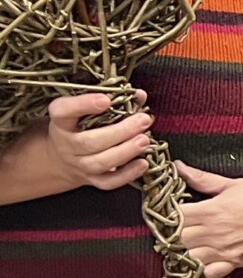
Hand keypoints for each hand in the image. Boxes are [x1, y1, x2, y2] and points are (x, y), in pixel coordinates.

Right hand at [23, 93, 155, 194]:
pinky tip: (143, 163)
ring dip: (125, 151)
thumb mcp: (88, 110)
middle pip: (89, 142)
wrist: (63, 157)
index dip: (82, 105)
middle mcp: (66, 145)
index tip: (106, 100)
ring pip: (99, 163)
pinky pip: (108, 182)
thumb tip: (139, 95)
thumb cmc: (81, 125)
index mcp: (62, 122)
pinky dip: (126, 175)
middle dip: (120, 132)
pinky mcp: (91, 180)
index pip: (63, 112)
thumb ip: (114, 100)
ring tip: (145, 140)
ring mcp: (78, 165)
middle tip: (143, 120)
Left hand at [174, 165, 242, 277]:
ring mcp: (226, 250)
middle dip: (175, 235)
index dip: (169, 217)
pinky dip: (203, 269)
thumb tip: (179, 167)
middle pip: (177, 240)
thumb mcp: (235, 184)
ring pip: (188, 258)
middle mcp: (216, 232)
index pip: (174, 218)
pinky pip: (209, 273)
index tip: (173, 213)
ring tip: (192, 244)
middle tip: (181, 229)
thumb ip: (203, 179)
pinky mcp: (237, 262)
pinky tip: (206, 259)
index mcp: (213, 210)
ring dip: (186, 253)